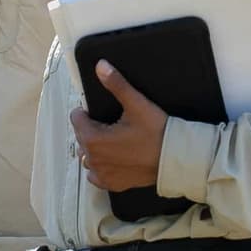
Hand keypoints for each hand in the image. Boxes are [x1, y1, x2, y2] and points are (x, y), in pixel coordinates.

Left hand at [73, 61, 170, 193]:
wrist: (174, 159)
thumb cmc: (156, 131)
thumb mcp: (136, 104)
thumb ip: (116, 84)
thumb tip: (100, 65)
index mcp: (92, 139)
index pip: (76, 119)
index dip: (88, 112)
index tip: (103, 112)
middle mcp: (92, 159)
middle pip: (81, 137)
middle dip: (91, 128)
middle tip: (113, 124)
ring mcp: (101, 174)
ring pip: (88, 156)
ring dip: (94, 148)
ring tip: (113, 140)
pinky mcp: (112, 185)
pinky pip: (96, 176)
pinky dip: (100, 167)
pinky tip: (113, 159)